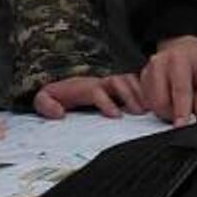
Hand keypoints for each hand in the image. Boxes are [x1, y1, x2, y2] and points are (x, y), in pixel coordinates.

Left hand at [33, 72, 148, 119]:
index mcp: (83, 86)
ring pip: (129, 80)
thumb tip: (58, 113)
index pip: (96, 91)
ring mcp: (111, 83)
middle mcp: (100, 82)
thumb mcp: (44, 99)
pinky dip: (146, 91)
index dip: (107, 102)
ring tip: (149, 109)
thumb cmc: (57, 96)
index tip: (116, 116)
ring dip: (140, 93)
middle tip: (139, 112)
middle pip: (118, 81)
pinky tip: (152, 104)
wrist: (63, 88)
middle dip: (130, 95)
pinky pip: (137, 83)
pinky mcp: (120, 86)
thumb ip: (45, 105)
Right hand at [140, 35, 196, 123]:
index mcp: (179, 59)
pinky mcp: (142, 79)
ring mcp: (148, 70)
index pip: (179, 89)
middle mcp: (159, 63)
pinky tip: (169, 99)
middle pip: (160, 100)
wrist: (185, 49)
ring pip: (151, 103)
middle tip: (186, 114)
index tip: (182, 125)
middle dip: (173, 114)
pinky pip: (146, 101)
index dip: (181, 110)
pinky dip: (158, 106)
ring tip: (179, 103)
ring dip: (166, 111)